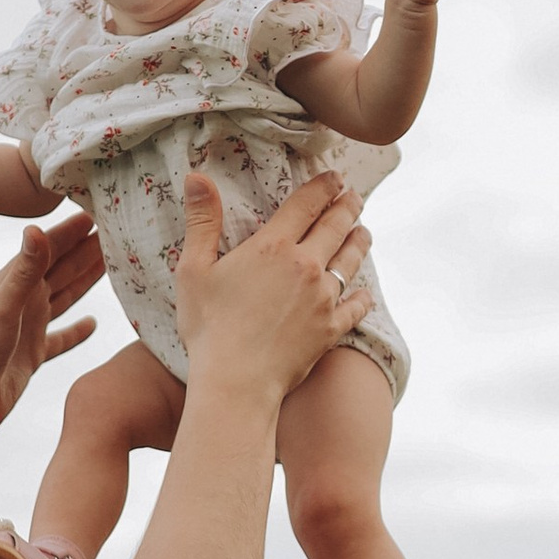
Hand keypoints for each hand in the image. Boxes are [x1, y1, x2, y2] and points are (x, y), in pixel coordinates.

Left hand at [0, 212, 106, 436]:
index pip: (50, 249)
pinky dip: (77, 331)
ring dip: (86, 281)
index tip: (99, 211)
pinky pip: (61, 337)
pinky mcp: (33, 354)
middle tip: (118, 233)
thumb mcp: (3, 306)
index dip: (73, 231)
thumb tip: (35, 228)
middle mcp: (23, 301)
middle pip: (62, 269)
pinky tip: (93, 325)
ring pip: (64, 297)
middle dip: (88, 250)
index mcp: (15, 284)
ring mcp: (29, 327)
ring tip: (111, 265)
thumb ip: (24, 270)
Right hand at [174, 170, 369, 400]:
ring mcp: (323, 298)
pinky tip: (365, 294)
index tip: (335, 177)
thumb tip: (195, 176)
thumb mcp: (193, 270)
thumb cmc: (209, 328)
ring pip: (349, 261)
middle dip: (347, 207)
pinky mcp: (331, 329)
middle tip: (354, 197)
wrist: (237, 382)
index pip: (306, 205)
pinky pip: (356, 306)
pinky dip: (362, 297)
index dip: (323, 187)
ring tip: (364, 232)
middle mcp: (306, 267)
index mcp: (273, 247)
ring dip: (359, 242)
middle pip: (335, 227)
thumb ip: (201, 221)